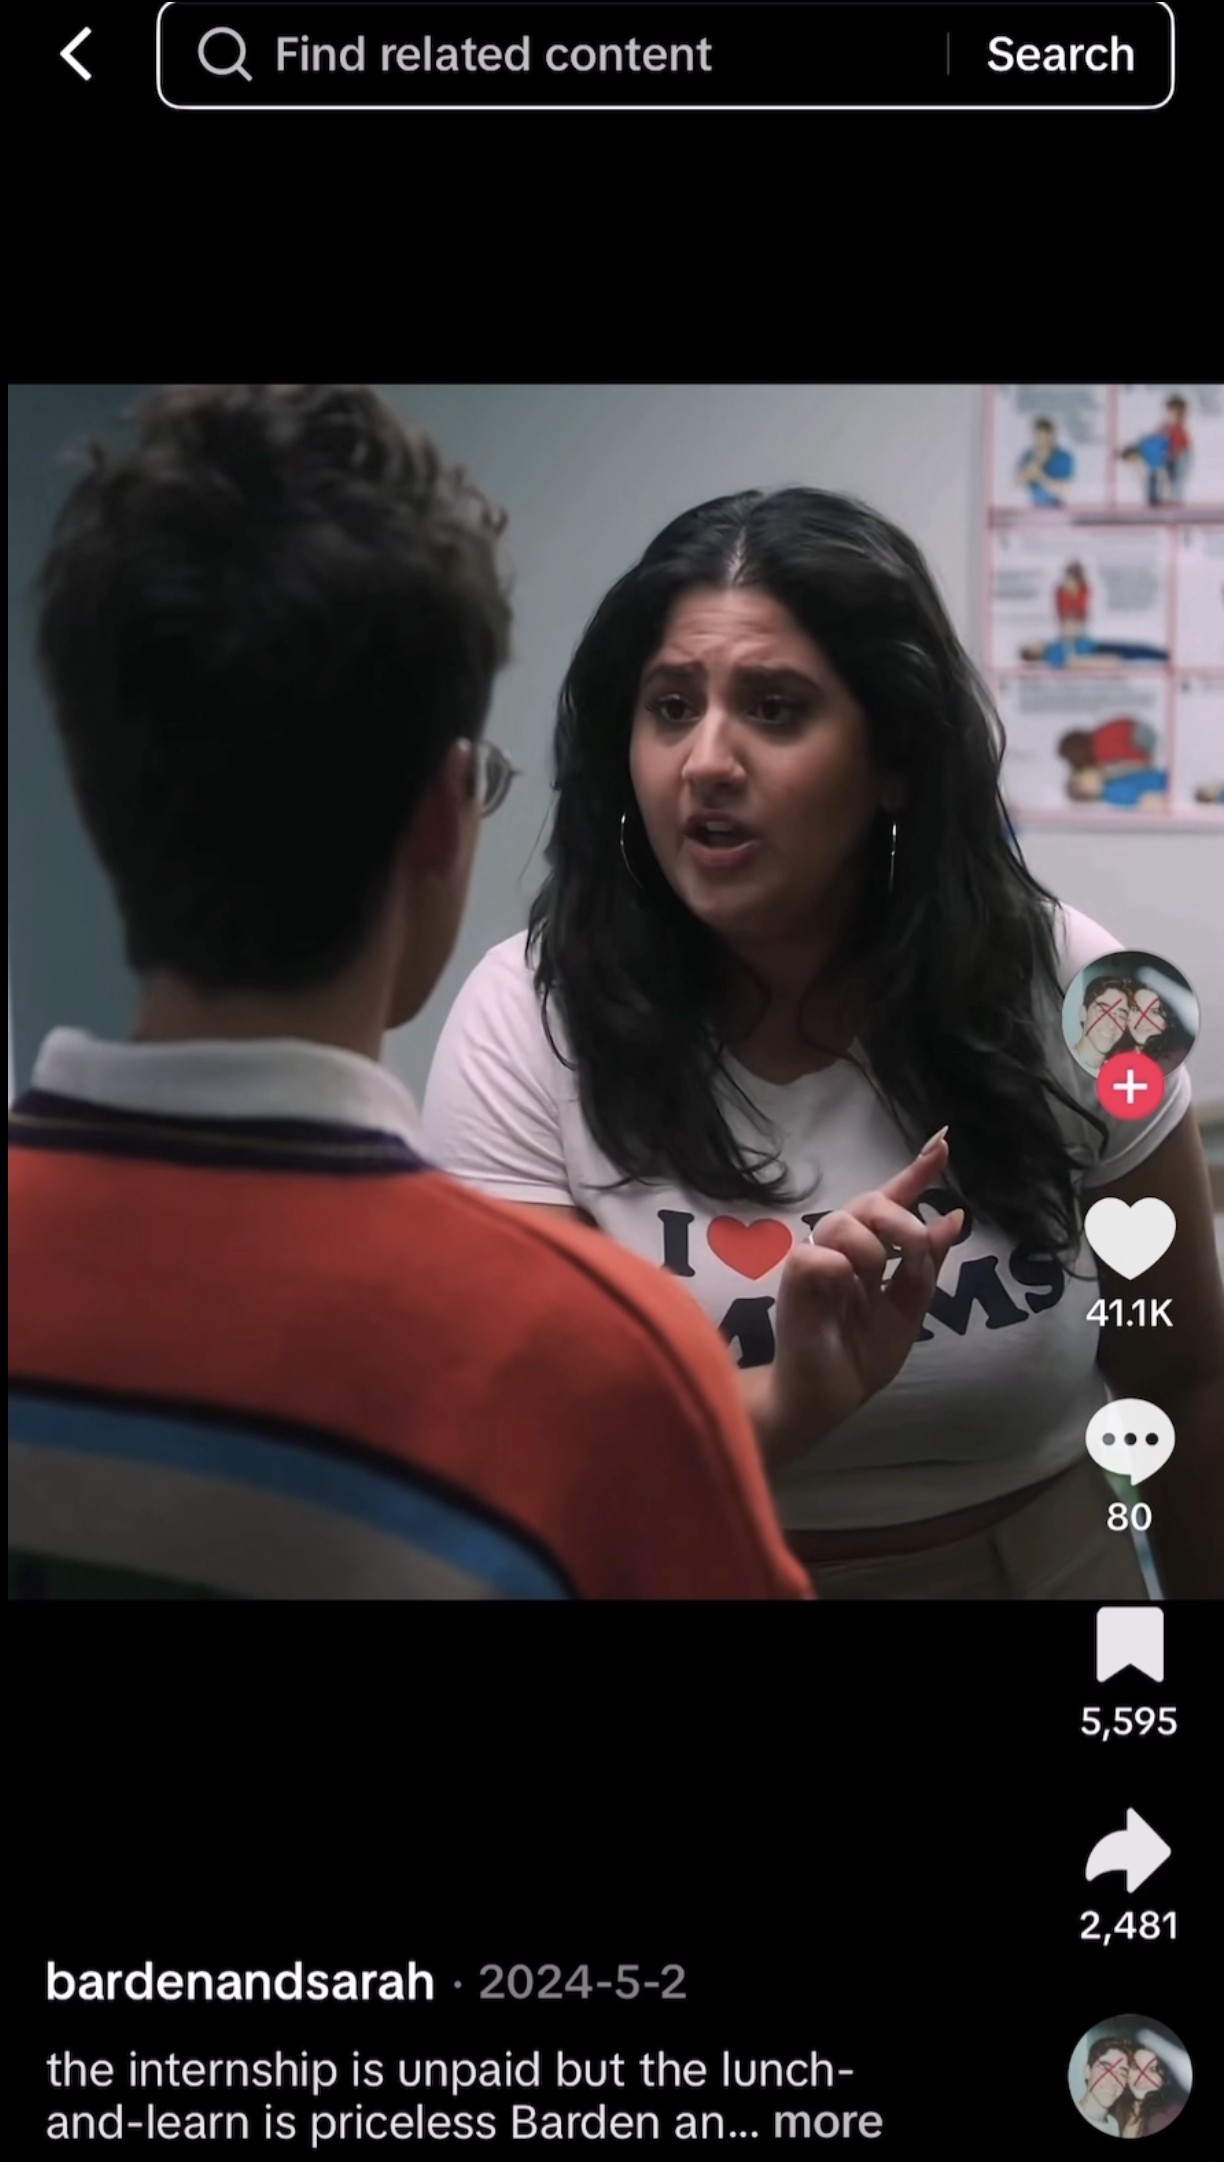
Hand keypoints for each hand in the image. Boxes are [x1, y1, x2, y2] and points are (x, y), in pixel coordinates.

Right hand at [762, 1135, 963, 1461]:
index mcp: (874, 1251)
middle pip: (870, 1201)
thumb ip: (927, 1264)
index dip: (918, 1171)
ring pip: (845, 1221)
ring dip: (871, 1252)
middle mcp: (844, 1247)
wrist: (831, 1394)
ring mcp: (816, 1258)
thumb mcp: (909, 1308)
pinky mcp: (794, 1276)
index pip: (894, 1200)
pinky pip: (819, 1253)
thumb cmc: (863, 1353)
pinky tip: (844, 1296)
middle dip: (901, 1219)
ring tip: (868, 1288)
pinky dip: (841, 1271)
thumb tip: (954, 1217)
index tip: (944, 1140)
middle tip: (912, 1251)